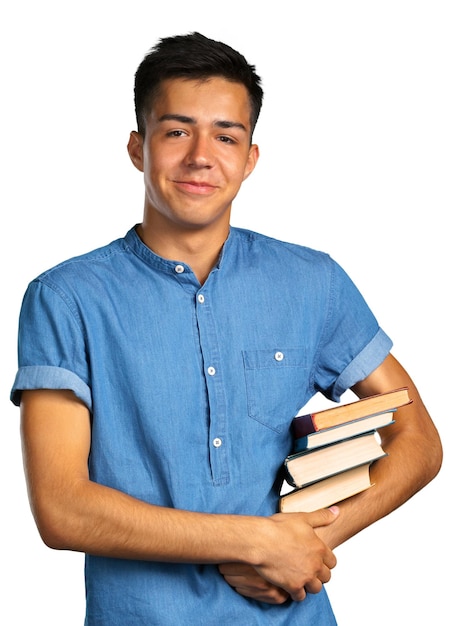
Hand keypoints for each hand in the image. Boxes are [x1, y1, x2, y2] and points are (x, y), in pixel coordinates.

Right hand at [219, 506, 338, 602]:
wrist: (261, 540)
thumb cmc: (278, 528)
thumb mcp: (303, 518)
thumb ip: (322, 516)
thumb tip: (336, 511)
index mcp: (319, 548)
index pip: (332, 561)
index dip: (325, 561)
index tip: (318, 559)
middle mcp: (315, 564)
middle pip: (326, 576)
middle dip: (319, 573)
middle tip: (309, 569)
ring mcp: (305, 577)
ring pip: (316, 588)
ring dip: (310, 585)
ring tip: (302, 579)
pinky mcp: (292, 586)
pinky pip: (300, 597)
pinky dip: (297, 593)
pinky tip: (291, 586)